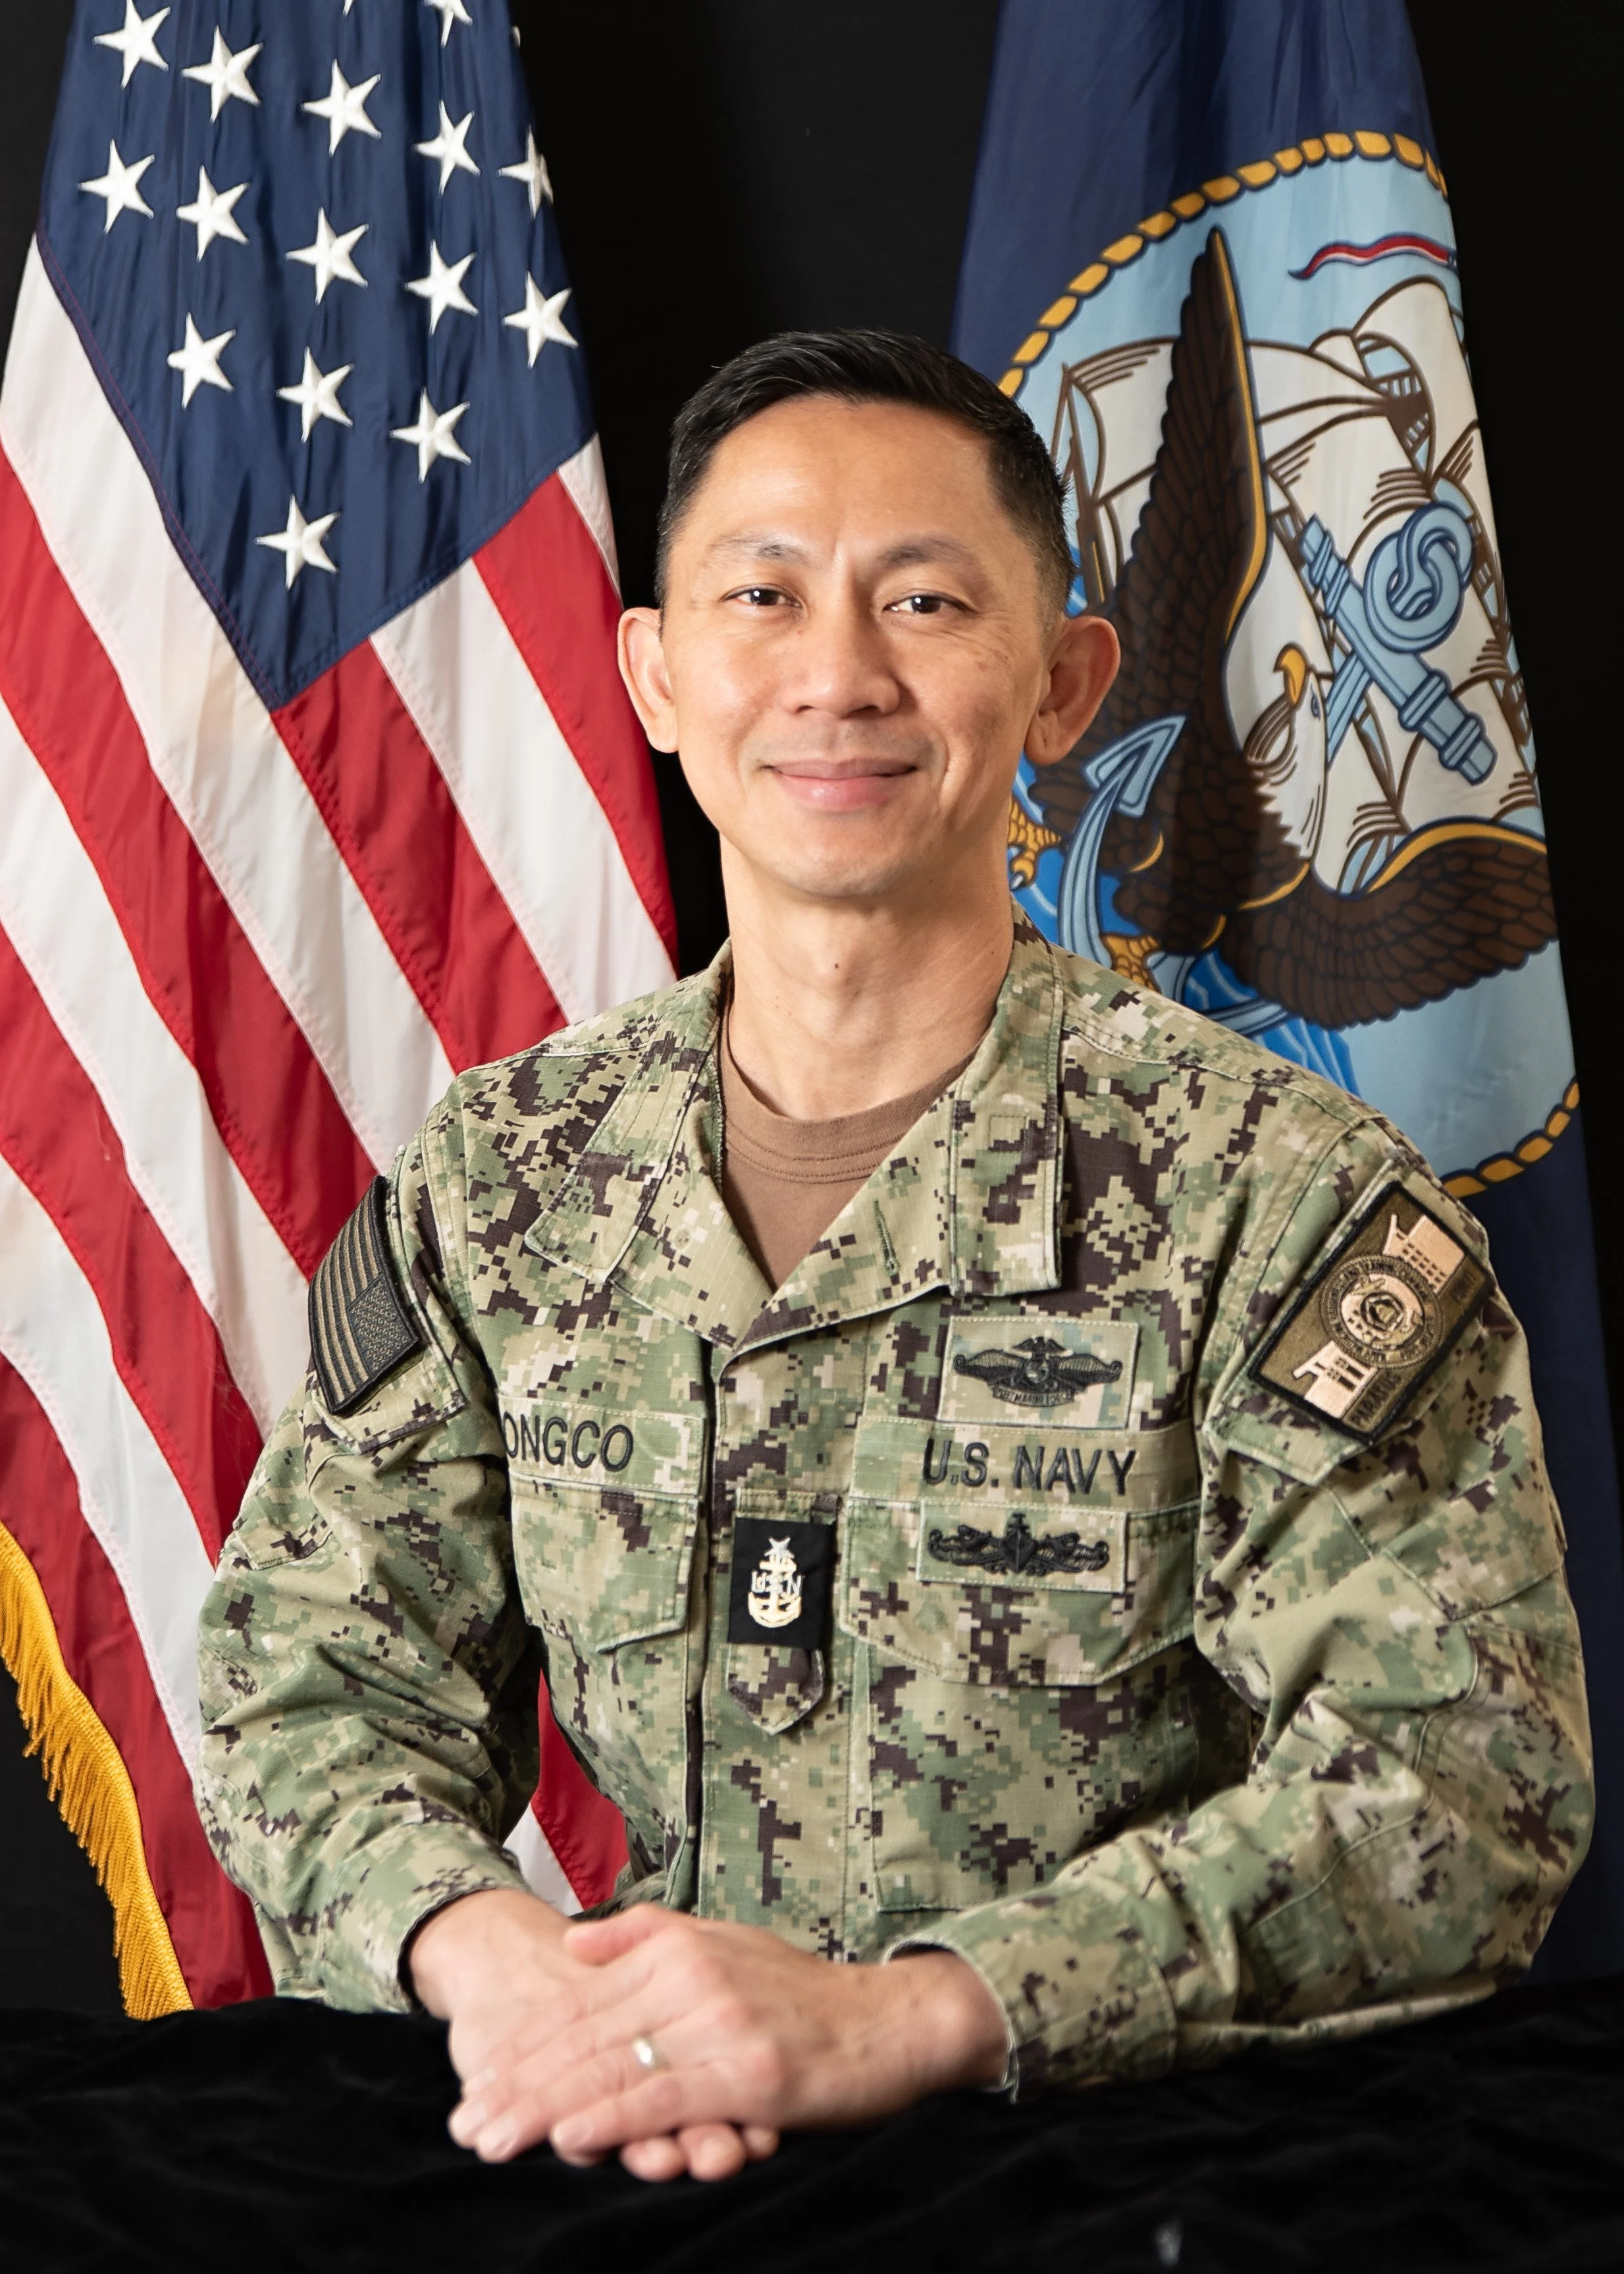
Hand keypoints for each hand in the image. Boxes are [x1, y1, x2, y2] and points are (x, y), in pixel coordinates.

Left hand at [409, 1887, 778, 2181]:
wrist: (890, 2021)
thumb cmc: (805, 1994)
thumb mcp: (724, 1942)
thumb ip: (646, 1937)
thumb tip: (571, 1945)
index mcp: (677, 1948)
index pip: (579, 2003)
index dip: (522, 2045)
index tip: (476, 2080)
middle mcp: (691, 1979)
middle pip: (584, 2037)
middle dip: (517, 2083)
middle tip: (466, 2123)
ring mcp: (720, 2024)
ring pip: (612, 2068)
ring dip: (544, 2109)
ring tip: (494, 2138)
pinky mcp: (749, 2072)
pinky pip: (665, 2096)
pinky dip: (612, 2117)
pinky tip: (569, 2134)